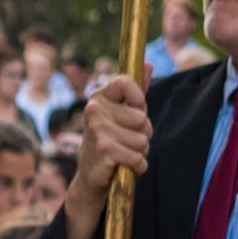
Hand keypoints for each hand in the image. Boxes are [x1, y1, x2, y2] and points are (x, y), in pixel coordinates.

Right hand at [72, 76, 152, 200]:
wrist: (90, 175)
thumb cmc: (110, 140)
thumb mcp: (122, 114)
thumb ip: (136, 91)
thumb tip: (147, 64)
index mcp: (98, 97)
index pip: (125, 81)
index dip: (139, 100)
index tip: (136, 111)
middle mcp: (94, 110)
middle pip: (142, 118)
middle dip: (143, 134)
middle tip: (127, 140)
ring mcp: (97, 130)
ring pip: (142, 140)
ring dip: (140, 152)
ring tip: (124, 153)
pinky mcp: (104, 151)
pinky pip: (138, 157)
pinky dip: (137, 166)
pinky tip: (124, 166)